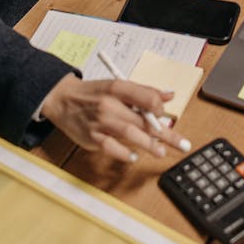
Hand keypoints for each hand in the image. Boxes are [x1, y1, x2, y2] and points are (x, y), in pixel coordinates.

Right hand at [40, 73, 189, 160]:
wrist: (62, 99)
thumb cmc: (93, 94)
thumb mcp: (117, 86)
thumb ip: (144, 92)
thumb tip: (169, 95)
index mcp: (118, 88)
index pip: (146, 97)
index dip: (160, 108)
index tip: (166, 115)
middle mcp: (109, 104)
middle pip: (143, 120)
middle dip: (164, 133)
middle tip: (181, 144)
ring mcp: (100, 122)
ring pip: (130, 133)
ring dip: (148, 144)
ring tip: (161, 151)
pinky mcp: (92, 137)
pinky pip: (112, 148)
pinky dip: (124, 153)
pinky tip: (133, 156)